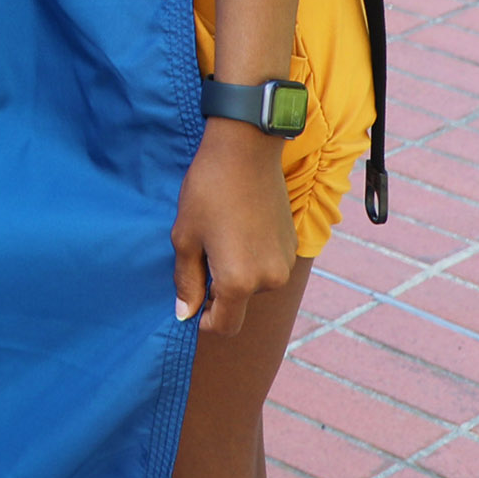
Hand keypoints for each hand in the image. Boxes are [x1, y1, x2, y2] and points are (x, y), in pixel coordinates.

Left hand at [171, 122, 296, 336]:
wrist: (246, 152)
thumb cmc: (208, 192)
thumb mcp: (186, 238)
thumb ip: (186, 281)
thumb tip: (185, 314)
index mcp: (240, 282)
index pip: (224, 325)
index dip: (202, 320)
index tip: (190, 301)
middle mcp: (269, 279)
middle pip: (238, 305)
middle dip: (217, 292)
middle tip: (201, 255)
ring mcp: (286, 263)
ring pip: (254, 287)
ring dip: (236, 274)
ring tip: (220, 236)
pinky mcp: (293, 247)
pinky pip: (267, 267)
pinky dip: (252, 260)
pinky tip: (238, 229)